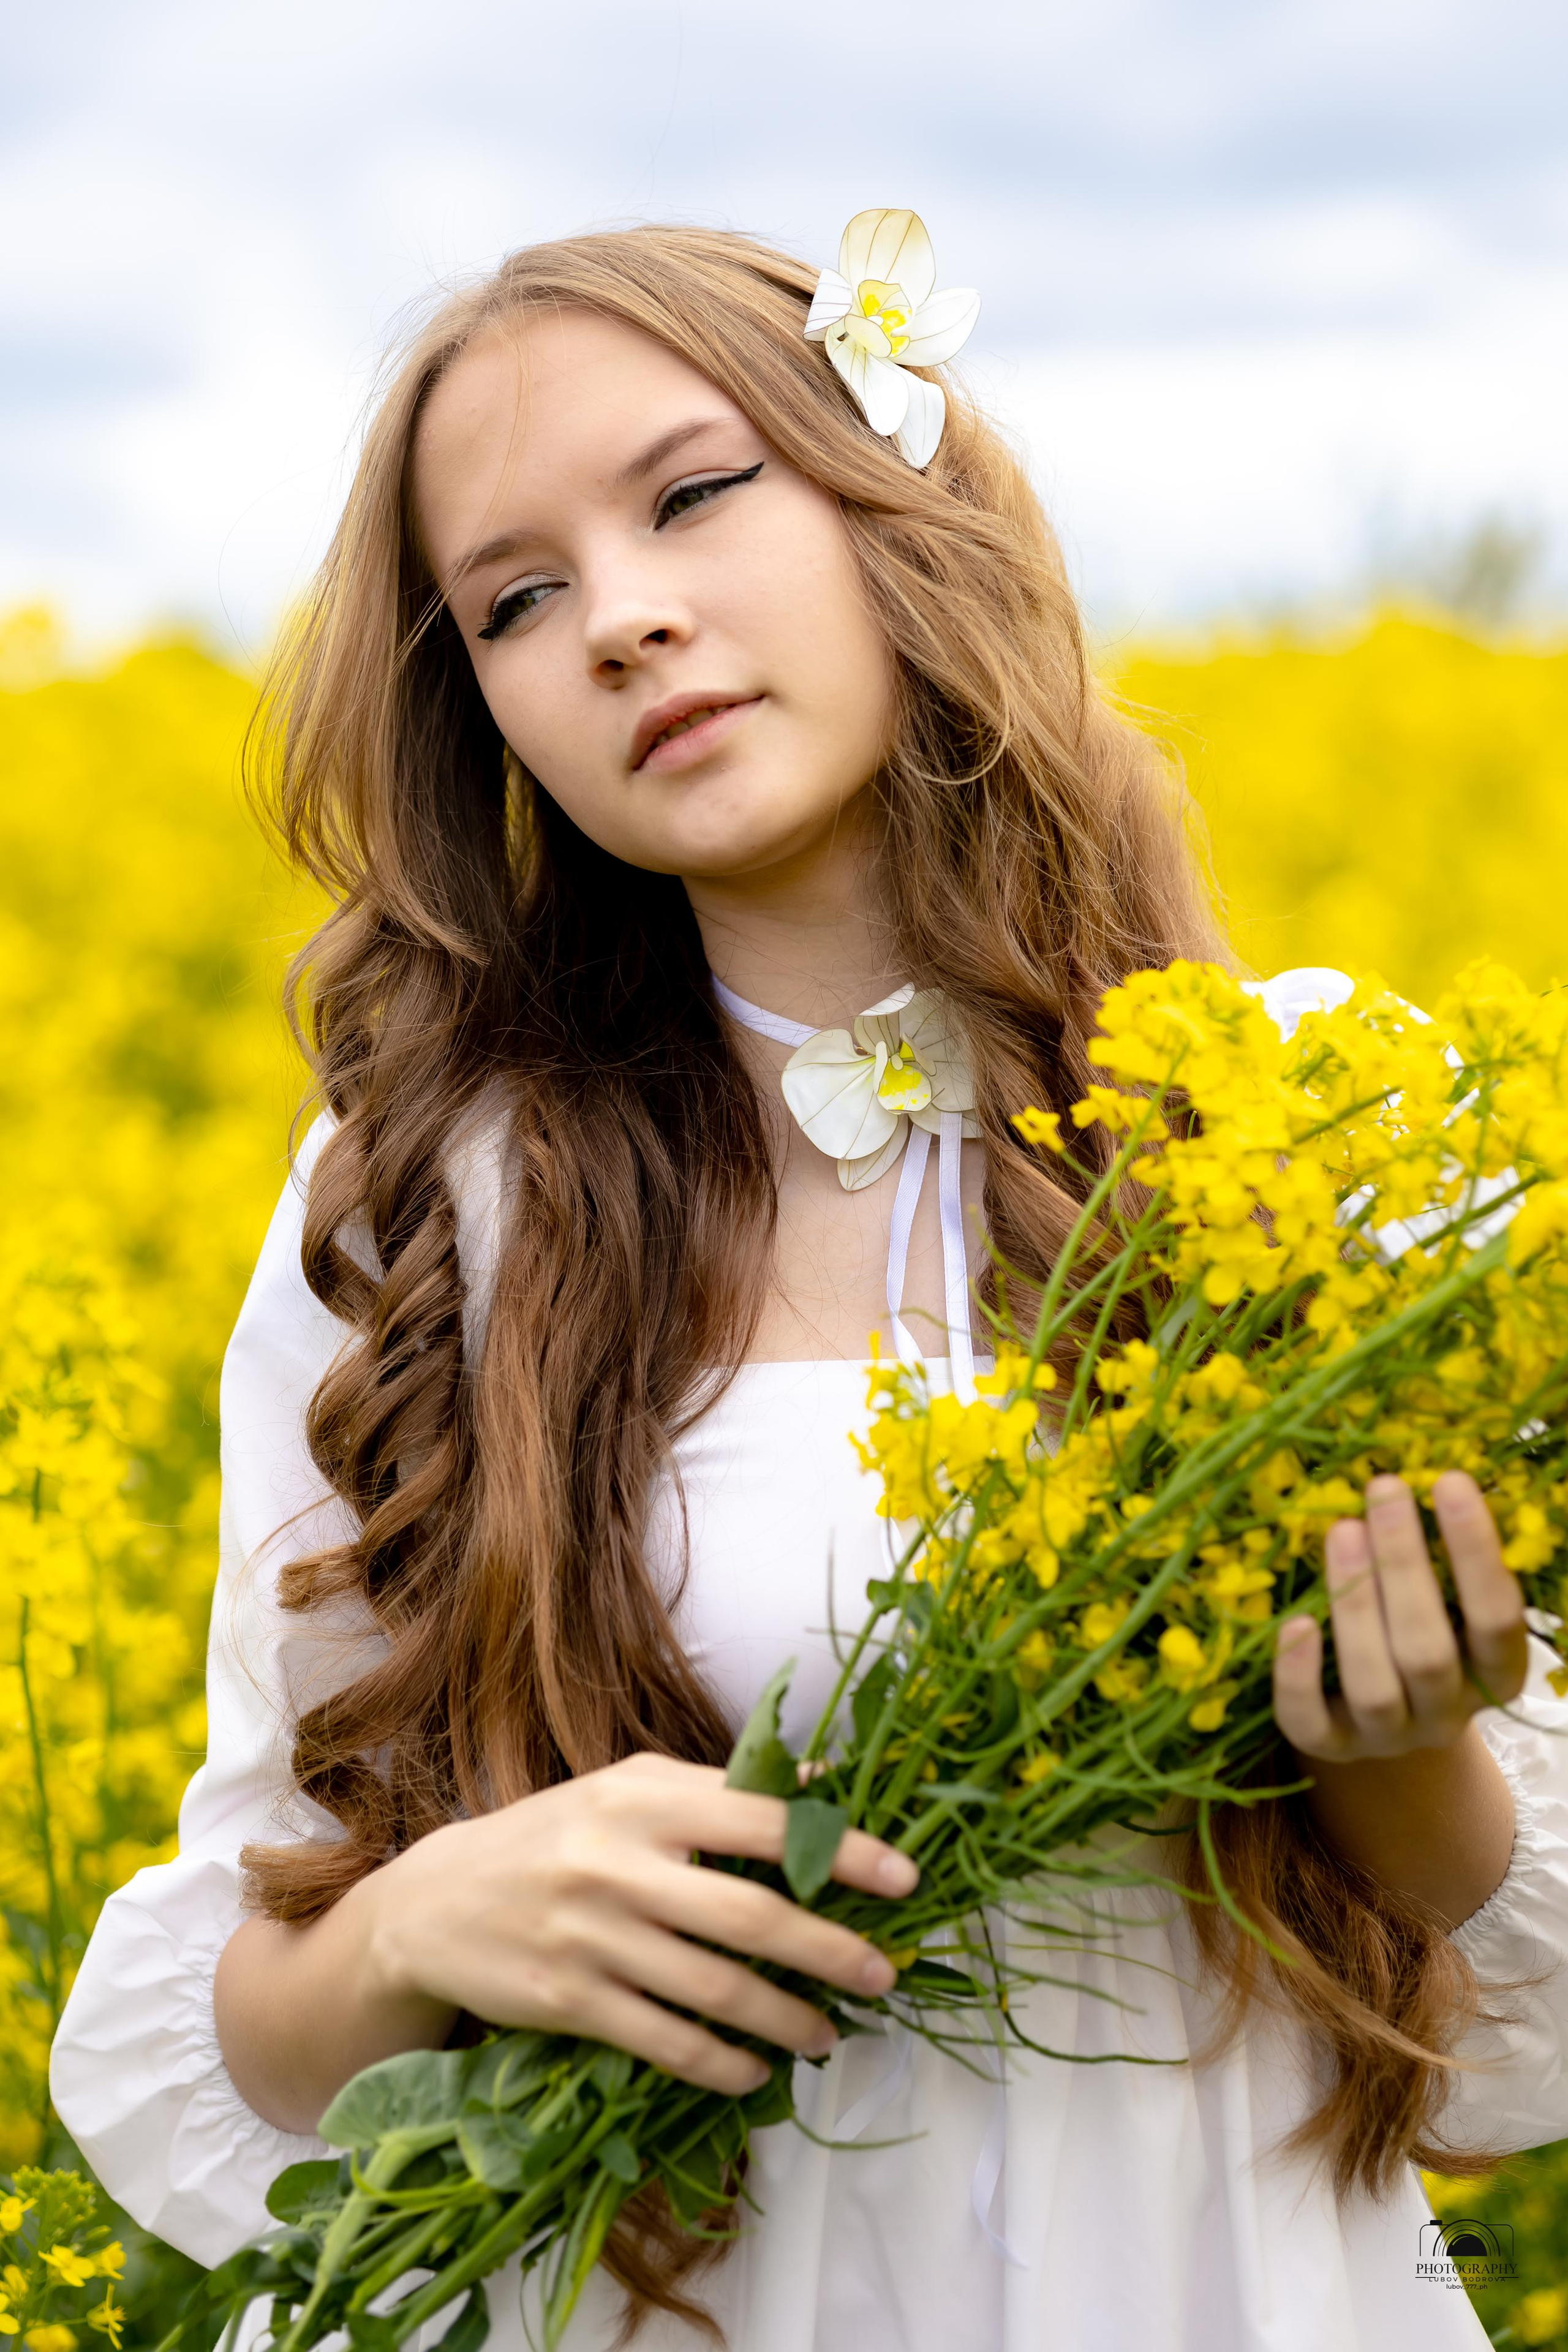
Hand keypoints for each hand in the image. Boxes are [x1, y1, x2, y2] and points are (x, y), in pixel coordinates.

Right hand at [359, 1753, 917, 2098]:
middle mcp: (620, 1862)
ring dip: (786, 2018)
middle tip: (885, 1975)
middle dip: (830, 1950)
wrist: (436, 1902)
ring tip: (831, 2033)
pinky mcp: (568, 2001)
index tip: (905, 1879)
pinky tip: (756, 2073)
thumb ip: (724, 1788)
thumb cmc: (557, 1835)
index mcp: (645, 1798)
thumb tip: (827, 1782)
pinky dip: (721, 2064)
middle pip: (749, 1914)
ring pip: (714, 1989)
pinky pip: (664, 2041)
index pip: (763, 1819)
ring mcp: (592, 1935)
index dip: (842, 1849)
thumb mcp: (631, 1789)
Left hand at [1273, 1469, 1528, 1762]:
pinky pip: (1311, 1723)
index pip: (1497, 1618)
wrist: (1386, 1717)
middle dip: (1404, 1566)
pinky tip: (1294, 1622)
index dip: (1475, 1552)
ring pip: (1373, 1687)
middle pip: (1428, 1652)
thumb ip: (1441, 1559)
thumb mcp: (1448, 1602)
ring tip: (1341, 1530)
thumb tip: (1418, 1469)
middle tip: (1382, 1490)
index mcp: (1494, 1674)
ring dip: (1355, 1605)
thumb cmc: (1423, 1630)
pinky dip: (1299, 1674)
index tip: (1448, 1481)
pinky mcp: (1331, 1748)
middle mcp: (1446, 1712)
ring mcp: (1387, 1737)